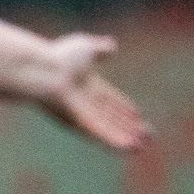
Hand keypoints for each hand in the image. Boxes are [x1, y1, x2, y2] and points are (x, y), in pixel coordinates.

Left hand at [0, 20, 151, 152]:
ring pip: (109, 129)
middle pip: (112, 118)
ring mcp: (83, 114)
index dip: (126, 109)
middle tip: (148, 137)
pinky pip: (102, 133)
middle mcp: (86, 103)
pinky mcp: (81, 122)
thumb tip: (111, 45)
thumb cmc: (61, 57)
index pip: (111, 100)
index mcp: (88, 86)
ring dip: (126, 138)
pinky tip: (129, 147)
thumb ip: (100, 48)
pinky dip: (115, 141)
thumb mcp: (86, 48)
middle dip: (130, 128)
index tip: (140, 117)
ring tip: (142, 147)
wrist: (45, 68)